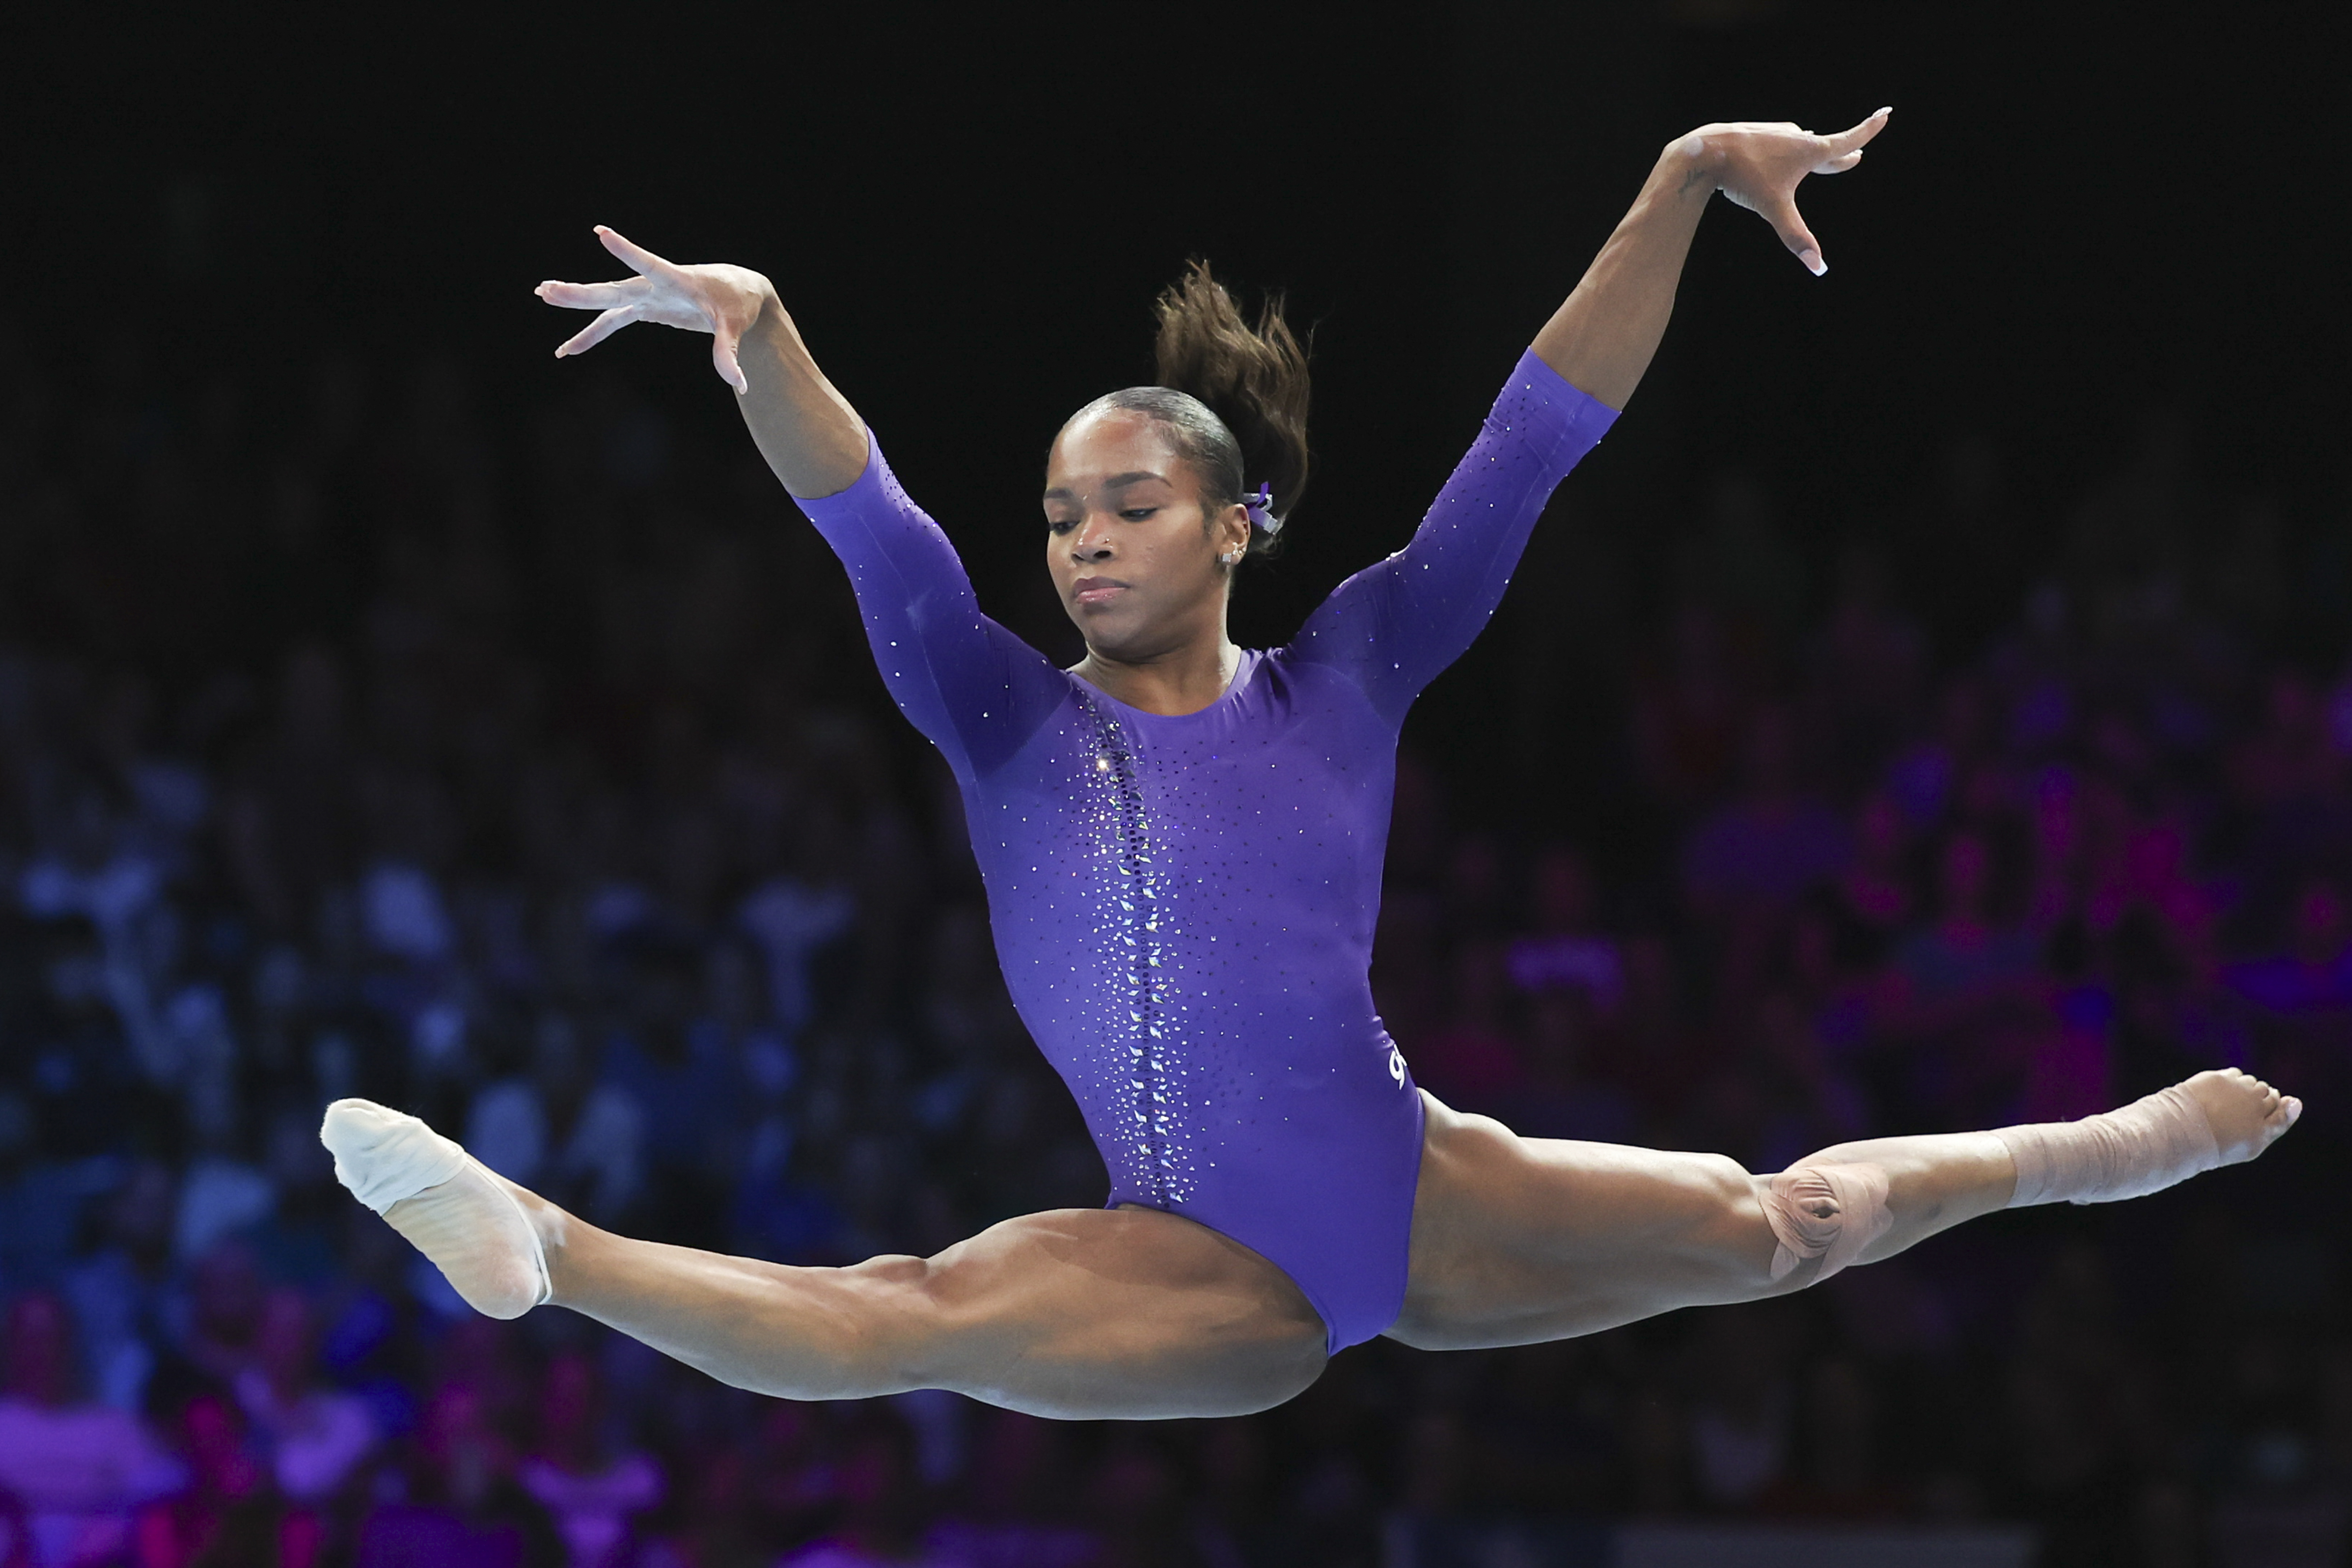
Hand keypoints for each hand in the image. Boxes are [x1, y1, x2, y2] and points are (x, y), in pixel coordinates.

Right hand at [535, 227, 772, 392]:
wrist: (737, 292)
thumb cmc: (736, 303)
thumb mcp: (734, 326)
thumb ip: (730, 352)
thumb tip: (739, 384)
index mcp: (677, 281)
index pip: (649, 264)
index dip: (627, 251)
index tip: (602, 233)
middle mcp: (655, 286)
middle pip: (613, 289)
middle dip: (580, 292)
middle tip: (547, 288)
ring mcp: (647, 296)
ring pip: (605, 301)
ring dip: (576, 302)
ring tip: (544, 296)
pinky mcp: (645, 308)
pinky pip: (612, 322)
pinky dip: (592, 334)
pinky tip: (569, 349)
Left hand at [1685, 108, 1889, 275]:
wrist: (1706, 151)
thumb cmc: (1743, 177)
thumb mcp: (1774, 209)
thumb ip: (1796, 237)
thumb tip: (1819, 269)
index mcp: (1808, 150)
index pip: (1847, 140)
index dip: (1868, 129)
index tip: (1886, 113)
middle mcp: (1796, 137)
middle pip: (1825, 147)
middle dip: (1841, 153)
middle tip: (1856, 154)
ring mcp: (1776, 135)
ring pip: (1799, 144)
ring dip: (1810, 150)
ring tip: (1816, 149)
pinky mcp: (1757, 136)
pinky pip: (1777, 145)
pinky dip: (1784, 151)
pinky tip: (1776, 151)